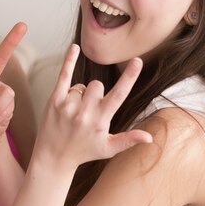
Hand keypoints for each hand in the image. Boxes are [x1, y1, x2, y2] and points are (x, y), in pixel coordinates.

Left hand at [33, 44, 152, 170]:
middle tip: (89, 109)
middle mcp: (85, 112)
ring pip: (82, 85)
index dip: (129, 77)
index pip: (119, 94)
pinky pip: (64, 76)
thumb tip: (151, 137)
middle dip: (96, 93)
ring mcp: (68, 105)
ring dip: (81, 94)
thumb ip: (129, 139)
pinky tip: (74, 48)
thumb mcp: (108, 149)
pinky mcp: (54, 100)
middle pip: (97, 85)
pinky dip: (69, 61)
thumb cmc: (84, 152)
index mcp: (101, 121)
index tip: (137, 60)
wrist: (53, 158)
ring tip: (76, 111)